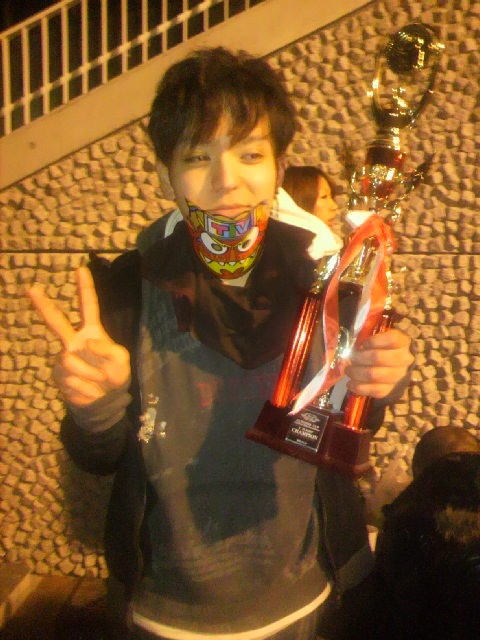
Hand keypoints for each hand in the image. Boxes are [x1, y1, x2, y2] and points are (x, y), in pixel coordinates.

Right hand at [29, 267, 129, 406]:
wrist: (105, 399)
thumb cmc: (115, 375)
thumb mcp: (121, 359)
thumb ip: (109, 349)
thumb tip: (87, 343)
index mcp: (92, 332)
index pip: (88, 306)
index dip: (85, 288)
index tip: (81, 268)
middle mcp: (74, 341)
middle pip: (55, 320)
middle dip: (42, 304)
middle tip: (30, 288)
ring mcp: (64, 357)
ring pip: (70, 360)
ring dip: (89, 373)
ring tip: (98, 379)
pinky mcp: (58, 375)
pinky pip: (70, 378)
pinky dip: (84, 386)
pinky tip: (90, 388)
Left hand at [344, 328, 413, 398]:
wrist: (394, 368)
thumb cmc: (382, 349)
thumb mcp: (379, 338)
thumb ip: (368, 339)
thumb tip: (353, 347)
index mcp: (402, 342)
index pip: (391, 339)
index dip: (373, 341)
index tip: (362, 344)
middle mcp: (404, 359)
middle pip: (378, 357)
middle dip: (358, 358)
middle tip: (350, 359)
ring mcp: (399, 376)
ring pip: (374, 375)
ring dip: (356, 372)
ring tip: (348, 370)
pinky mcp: (391, 390)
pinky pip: (374, 390)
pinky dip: (359, 387)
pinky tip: (350, 384)